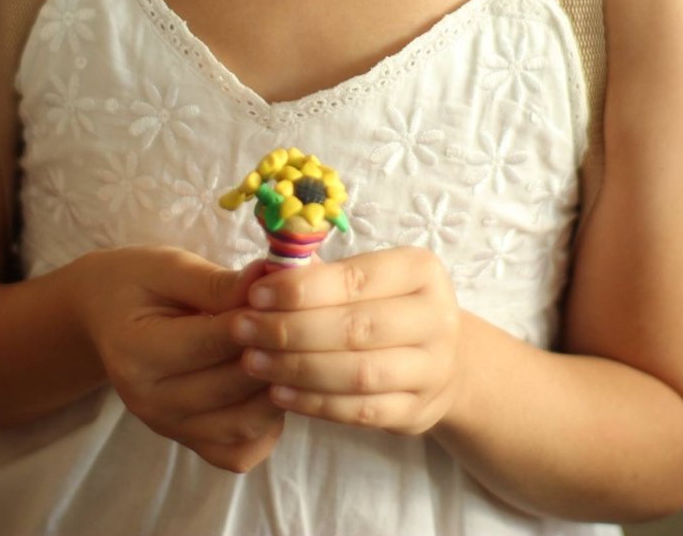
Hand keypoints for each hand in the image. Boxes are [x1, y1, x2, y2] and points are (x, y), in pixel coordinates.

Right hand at [77, 245, 284, 471]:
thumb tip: (268, 279)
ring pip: (241, 426)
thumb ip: (216, 282)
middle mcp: (149, 401)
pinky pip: (238, 452)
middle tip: (304, 321)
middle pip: (229, 388)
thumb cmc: (137, 282)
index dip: (253, 324)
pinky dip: (266, 428)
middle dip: (274, 353)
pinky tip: (274, 388)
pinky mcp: (188, 442)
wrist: (104, 314)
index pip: (206, 344)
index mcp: (137, 352)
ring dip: (277, 391)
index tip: (286, 299)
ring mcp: (169, 427)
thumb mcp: (168, 268)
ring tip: (294, 352)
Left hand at [230, 247, 462, 434]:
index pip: (355, 279)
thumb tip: (263, 270)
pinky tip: (279, 393)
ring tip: (252, 362)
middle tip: (242, 330)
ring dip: (297, 369)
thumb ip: (318, 273)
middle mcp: (437, 318)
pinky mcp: (419, 412)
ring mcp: (433, 369)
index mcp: (421, 271)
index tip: (254, 295)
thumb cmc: (383, 305)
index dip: (300, 289)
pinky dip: (316, 404)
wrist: (440, 358)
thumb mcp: (364, 277)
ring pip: (358, 374)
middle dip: (290, 330)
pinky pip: (361, 412)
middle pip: (355, 328)